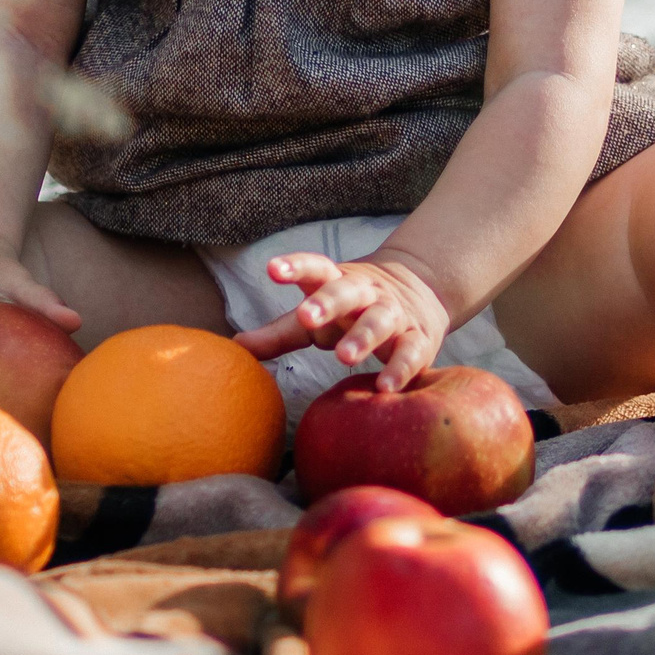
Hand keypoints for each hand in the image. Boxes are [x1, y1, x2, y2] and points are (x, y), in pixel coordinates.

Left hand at [234, 250, 451, 390]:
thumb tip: (233, 347)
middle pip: (347, 292)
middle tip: (306, 316)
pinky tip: (385, 387)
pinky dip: (400, 369)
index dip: (294, 267)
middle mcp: (367, 294)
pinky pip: (411, 352)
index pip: (315, 269)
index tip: (272, 269)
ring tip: (342, 357)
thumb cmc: (351, 311)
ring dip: (363, 336)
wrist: (421, 292)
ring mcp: (394, 314)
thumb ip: (279, 332)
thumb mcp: (316, 317)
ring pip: (380, 320)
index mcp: (337, 282)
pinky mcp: (418, 339)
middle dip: (327, 302)